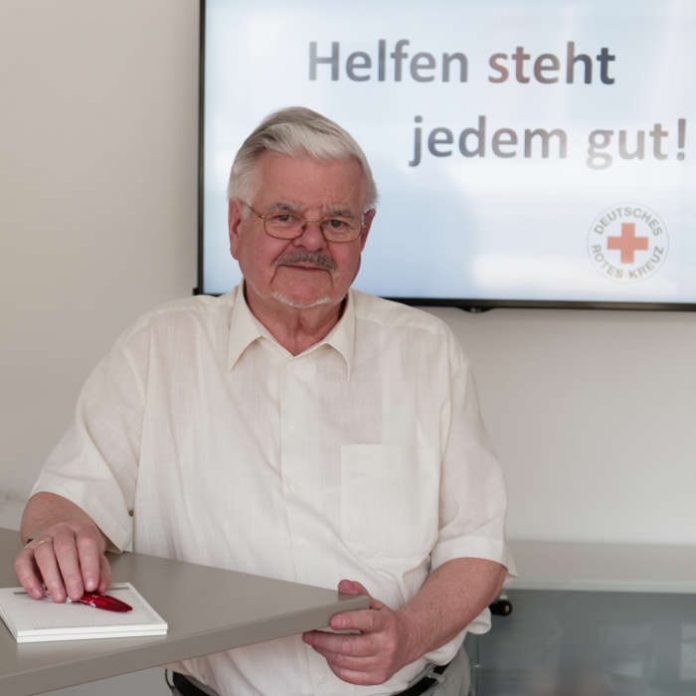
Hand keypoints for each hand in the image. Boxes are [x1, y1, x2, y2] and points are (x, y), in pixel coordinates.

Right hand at [14, 520, 110, 602]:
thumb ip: (101, 572)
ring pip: (43, 554)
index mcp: (82, 529)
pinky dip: (29, 580)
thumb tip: (101, 587)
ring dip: (52, 579)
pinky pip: (22, 563)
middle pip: (64, 549)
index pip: (87, 543)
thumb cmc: (81, 549)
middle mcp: (62, 531)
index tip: (91, 586)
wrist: (63, 536)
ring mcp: (43, 539)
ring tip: (60, 597)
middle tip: (75, 595)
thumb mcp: (97, 557)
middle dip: (71, 575)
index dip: (90, 566)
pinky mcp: (27, 551)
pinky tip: (38, 593)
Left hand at [302, 579, 416, 685]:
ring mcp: (382, 664)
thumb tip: (343, 585)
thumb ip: (357, 593)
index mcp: (387, 624)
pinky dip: (334, 665)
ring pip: (346, 662)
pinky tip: (329, 655)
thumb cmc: (387, 622)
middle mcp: (386, 645)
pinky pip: (349, 675)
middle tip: (310, 634)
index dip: (348, 621)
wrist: (408, 641)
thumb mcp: (375, 603)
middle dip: (325, 641)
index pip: (367, 621)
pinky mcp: (376, 678)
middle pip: (350, 646)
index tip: (332, 620)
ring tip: (316, 643)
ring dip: (326, 652)